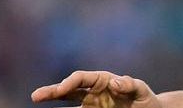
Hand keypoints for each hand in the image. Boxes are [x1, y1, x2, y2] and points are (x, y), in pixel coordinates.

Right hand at [31, 70, 159, 107]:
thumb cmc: (146, 100)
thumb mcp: (142, 91)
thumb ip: (131, 84)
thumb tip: (115, 82)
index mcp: (103, 81)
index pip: (81, 78)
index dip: (70, 81)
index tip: (62, 88)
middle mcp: (93, 93)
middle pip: (68, 90)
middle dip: (52, 92)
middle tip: (36, 96)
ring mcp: (91, 107)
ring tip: (37, 107)